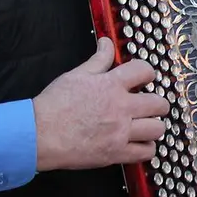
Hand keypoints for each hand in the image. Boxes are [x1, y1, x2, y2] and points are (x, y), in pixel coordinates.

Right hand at [32, 38, 169, 171]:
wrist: (37, 134)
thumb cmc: (53, 105)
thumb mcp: (76, 75)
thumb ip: (98, 60)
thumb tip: (106, 43)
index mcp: (112, 85)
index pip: (145, 71)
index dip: (147, 73)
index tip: (144, 79)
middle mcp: (121, 107)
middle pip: (159, 103)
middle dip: (157, 103)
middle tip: (149, 106)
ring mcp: (120, 132)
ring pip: (157, 128)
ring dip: (153, 126)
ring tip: (145, 125)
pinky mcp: (116, 153)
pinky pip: (146, 152)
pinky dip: (146, 148)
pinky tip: (139, 143)